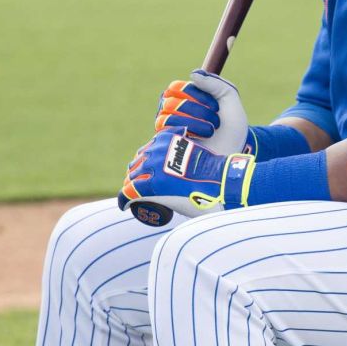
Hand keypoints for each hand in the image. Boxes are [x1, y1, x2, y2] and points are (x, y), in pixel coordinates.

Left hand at [118, 127, 255, 219]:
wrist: (222, 185)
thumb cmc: (218, 175)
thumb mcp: (203, 159)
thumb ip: (198, 159)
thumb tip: (202, 167)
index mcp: (168, 138)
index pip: (147, 152)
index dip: (144, 166)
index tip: (149, 177)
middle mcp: (157, 149)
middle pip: (137, 164)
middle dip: (135, 177)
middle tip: (141, 191)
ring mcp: (152, 166)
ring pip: (131, 178)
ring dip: (130, 188)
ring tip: (134, 200)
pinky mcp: (149, 184)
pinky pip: (128, 192)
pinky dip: (124, 200)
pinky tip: (124, 206)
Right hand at [155, 70, 254, 155]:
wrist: (233, 155)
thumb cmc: (232, 129)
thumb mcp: (230, 99)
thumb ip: (215, 83)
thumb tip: (192, 74)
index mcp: (187, 98)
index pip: (178, 87)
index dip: (197, 94)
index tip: (216, 106)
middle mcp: (174, 110)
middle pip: (171, 96)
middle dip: (197, 108)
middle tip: (215, 120)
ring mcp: (168, 125)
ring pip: (168, 109)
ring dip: (195, 119)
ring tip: (210, 131)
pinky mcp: (166, 140)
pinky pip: (165, 124)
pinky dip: (187, 128)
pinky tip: (200, 138)